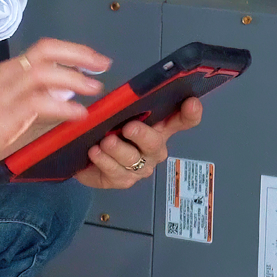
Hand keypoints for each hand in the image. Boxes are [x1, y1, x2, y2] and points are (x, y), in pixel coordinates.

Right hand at [0, 39, 112, 215]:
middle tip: (103, 66)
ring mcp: (4, 94)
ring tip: (95, 89)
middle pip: (47, 51)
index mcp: (8, 73)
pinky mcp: (3, 115)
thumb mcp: (13, 110)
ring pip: (45, 73)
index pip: (45, 49)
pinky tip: (78, 113)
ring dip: (75, 78)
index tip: (97, 60)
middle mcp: (7, 76)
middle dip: (80, 55)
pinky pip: (39, 103)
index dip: (75, 50)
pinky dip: (63, 106)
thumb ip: (40, 101)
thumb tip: (68, 92)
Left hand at [73, 97, 203, 189]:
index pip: (182, 120)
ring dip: (118, 148)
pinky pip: (115, 171)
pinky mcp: (123, 180)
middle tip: (128, 127)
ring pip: (132, 158)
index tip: (191, 102)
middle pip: (155, 142)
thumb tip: (123, 96)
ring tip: (106, 141)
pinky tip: (95, 152)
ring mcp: (140, 166)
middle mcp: (153, 148)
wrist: (85, 158)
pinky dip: (104, 160)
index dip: (190, 113)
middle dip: (142, 134)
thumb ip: (124, 106)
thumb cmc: (106, 131)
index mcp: (158, 128)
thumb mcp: (116, 114)